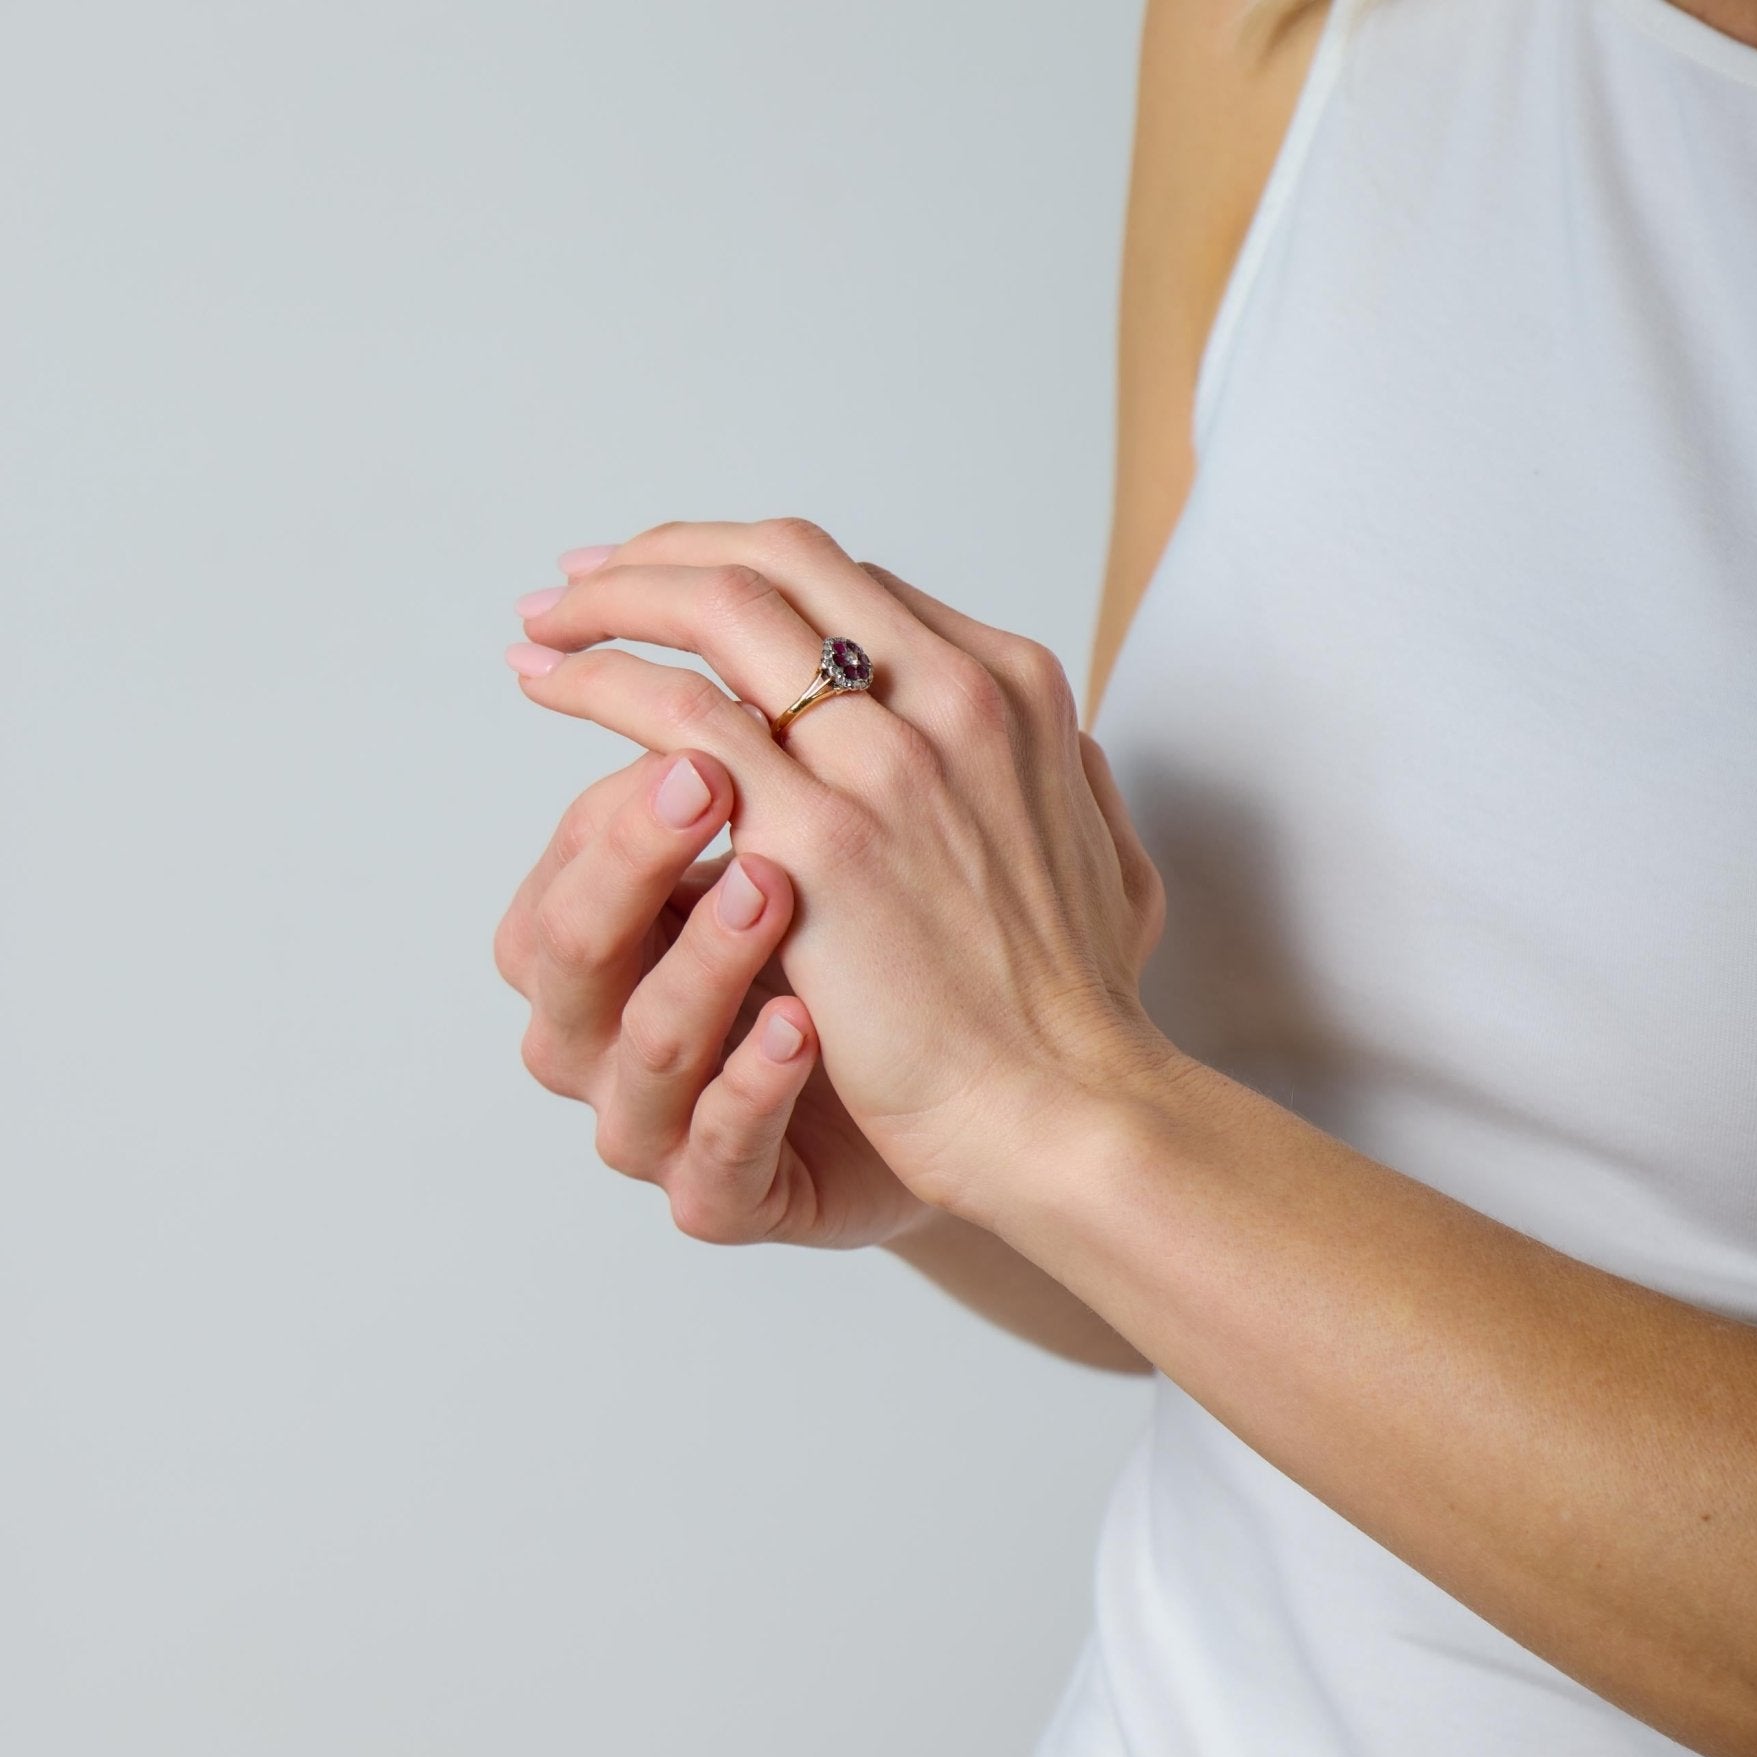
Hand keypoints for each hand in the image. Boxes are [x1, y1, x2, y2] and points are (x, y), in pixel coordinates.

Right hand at [493, 742, 932, 1247]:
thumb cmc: (859, 960)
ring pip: (640, 1050)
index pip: (567, 857)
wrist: (956, 1103)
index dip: (621, 796)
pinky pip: (716, 1157)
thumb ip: (750, 765)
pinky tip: (802, 1028)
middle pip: (565, 948)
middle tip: (710, 781)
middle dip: (631, 858)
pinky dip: (751, 1088)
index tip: (700, 724)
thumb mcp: (804, 850)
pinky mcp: (729, 1198)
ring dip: (701, 961)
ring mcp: (660, 1124)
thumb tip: (742, 620)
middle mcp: (605, 1031)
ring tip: (772, 888)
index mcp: (600, 938)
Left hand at [506, 518, 1171, 1219]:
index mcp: (1016, 690)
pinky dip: (598, 681)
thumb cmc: (1080, 1010)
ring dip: (613, 600)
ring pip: (720, 610)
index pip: (859, 586)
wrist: (1067, 1104)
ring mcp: (886, 761)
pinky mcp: (817, 840)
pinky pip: (679, 717)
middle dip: (670, 553)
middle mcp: (955, 696)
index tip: (690, 591)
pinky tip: (551, 688)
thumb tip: (1066, 747)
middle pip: (784, 560)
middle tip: (588, 577)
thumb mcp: (1110, 865)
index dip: (758, 573)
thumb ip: (1075, 786)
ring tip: (548, 623)